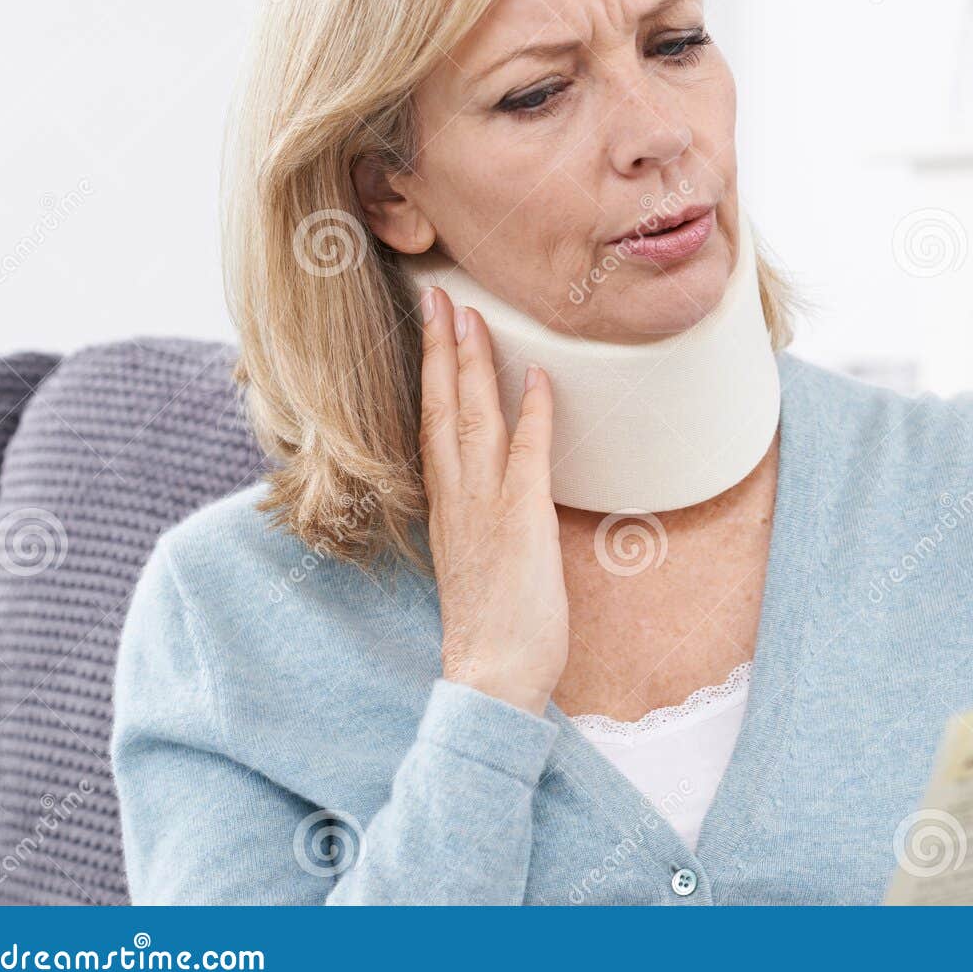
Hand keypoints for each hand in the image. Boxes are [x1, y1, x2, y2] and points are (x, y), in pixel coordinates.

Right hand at [417, 286, 569, 716]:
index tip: (433, 328)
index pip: (431, 423)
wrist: (492, 677)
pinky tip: (541, 377)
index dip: (431, 372)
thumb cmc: (493, 628)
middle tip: (440, 294)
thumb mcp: (478, 561)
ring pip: (474, 419)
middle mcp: (458, 498)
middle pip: (443, 407)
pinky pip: (529, 455)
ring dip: (475, 364)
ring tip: (474, 314)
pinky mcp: (522, 522)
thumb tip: (501, 492)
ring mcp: (486, 507)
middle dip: (443, 347)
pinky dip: (535, 414)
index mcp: (446, 506)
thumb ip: (483, 519)